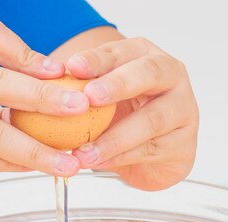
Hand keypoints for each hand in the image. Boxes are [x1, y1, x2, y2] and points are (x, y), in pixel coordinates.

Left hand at [66, 37, 198, 190]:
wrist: (155, 153)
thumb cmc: (125, 115)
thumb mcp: (102, 97)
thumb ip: (81, 90)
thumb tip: (43, 88)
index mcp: (146, 56)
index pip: (122, 52)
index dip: (97, 60)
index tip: (72, 68)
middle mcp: (171, 77)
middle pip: (149, 74)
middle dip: (118, 84)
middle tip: (90, 97)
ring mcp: (183, 110)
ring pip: (152, 120)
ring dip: (115, 137)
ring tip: (85, 151)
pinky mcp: (184, 143)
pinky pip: (151, 150)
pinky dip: (122, 158)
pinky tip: (99, 163)